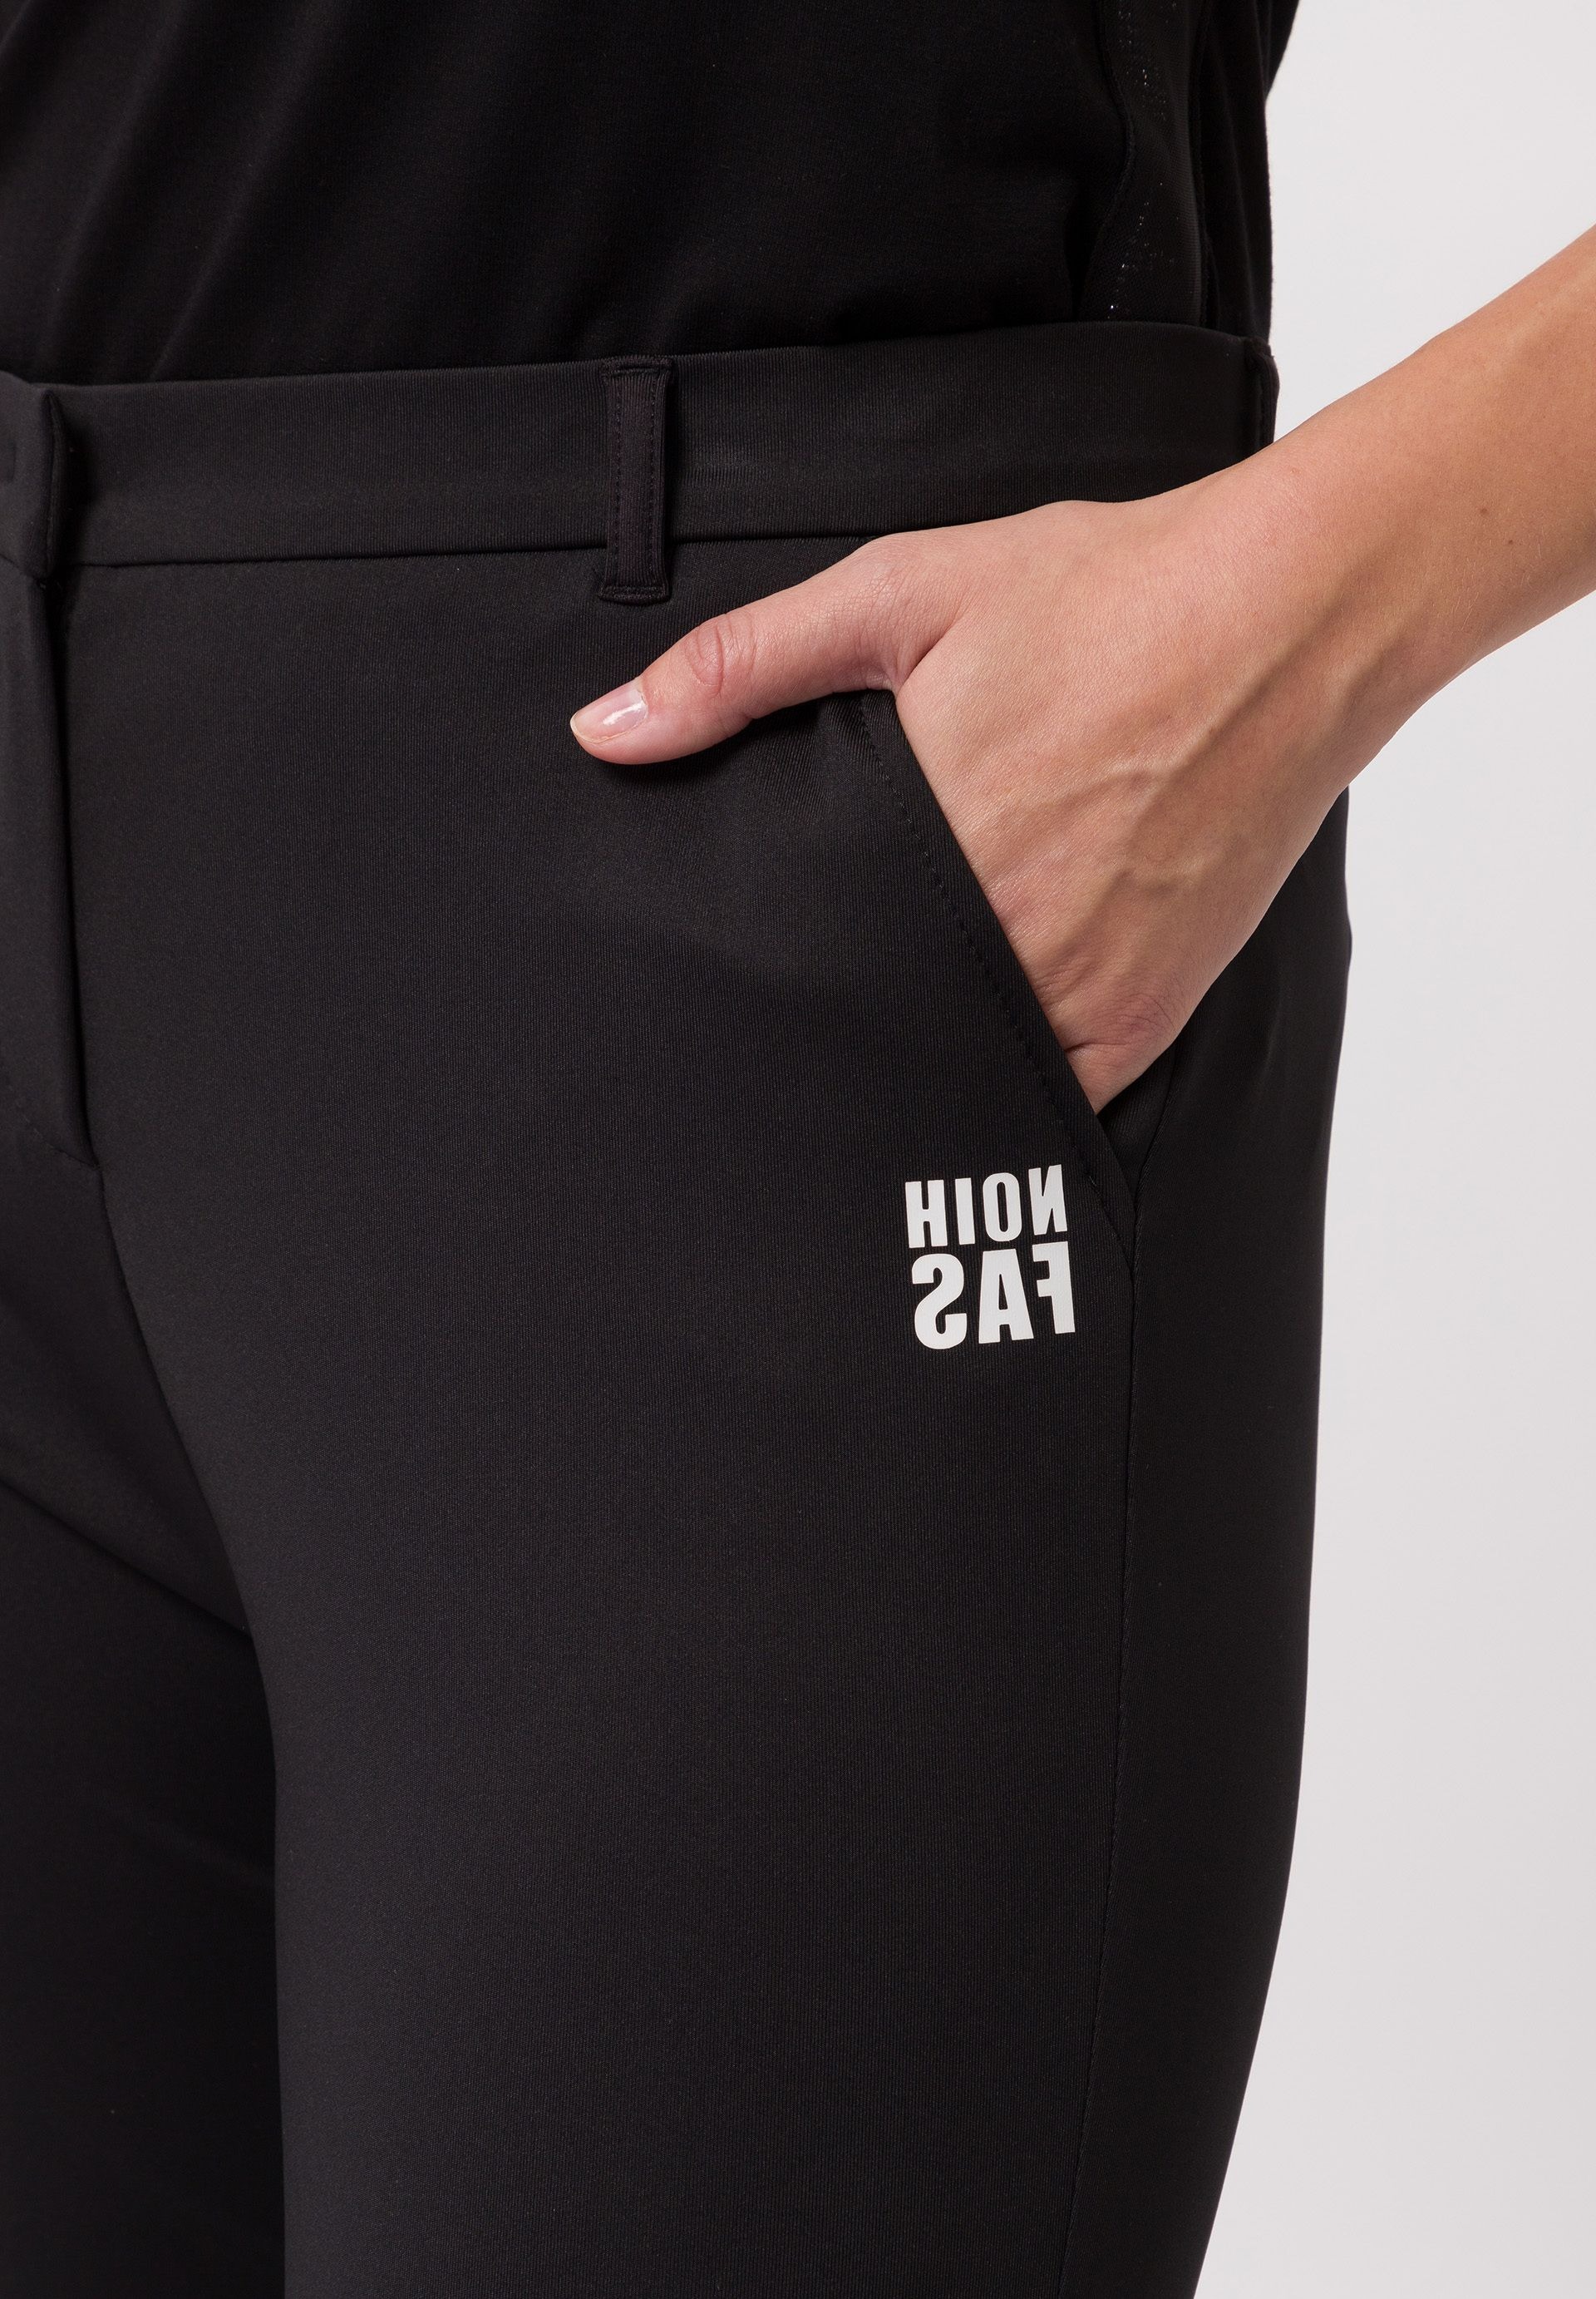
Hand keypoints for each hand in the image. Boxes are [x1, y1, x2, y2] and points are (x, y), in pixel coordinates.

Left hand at [570, 463, 1379, 1109]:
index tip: (717, 999)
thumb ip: (743, 666)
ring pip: (956, 1078)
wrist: (1289, 616)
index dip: (751, 991)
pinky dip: (1007, 1086)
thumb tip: (606, 730)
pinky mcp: (1146, 1017)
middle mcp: (1001, 939)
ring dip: (911, 1066)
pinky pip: (1053, 1098)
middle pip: (871, 1032)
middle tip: (779, 1031)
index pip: (797, 968)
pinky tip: (968, 1055)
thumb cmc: (1106, 595)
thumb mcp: (901, 593)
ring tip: (866, 1052)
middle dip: (825, 1033)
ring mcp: (1081, 991)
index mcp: (924, 846)